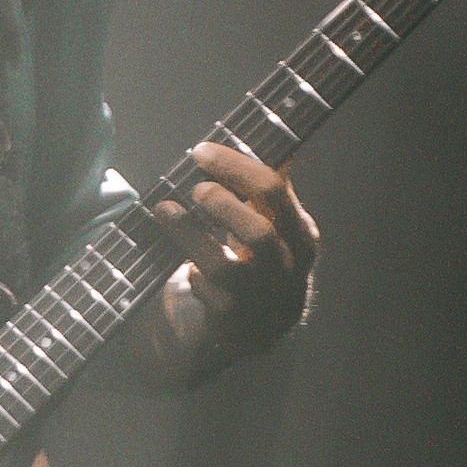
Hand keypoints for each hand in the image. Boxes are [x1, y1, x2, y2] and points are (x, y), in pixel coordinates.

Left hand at [139, 138, 317, 376]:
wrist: (259, 329)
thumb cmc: (262, 262)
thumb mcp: (277, 226)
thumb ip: (271, 189)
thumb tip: (273, 137)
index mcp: (300, 235)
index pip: (274, 190)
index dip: (234, 166)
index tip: (201, 151)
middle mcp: (286, 268)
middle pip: (258, 231)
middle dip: (221, 203)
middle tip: (195, 186)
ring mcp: (258, 296)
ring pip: (225, 266)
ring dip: (191, 233)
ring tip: (166, 209)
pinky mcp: (231, 318)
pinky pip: (205, 291)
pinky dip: (192, 272)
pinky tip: (186, 264)